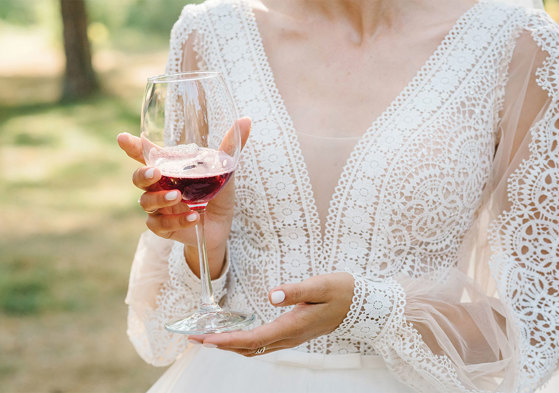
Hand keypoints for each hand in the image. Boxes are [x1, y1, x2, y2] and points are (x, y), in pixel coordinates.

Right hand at [116, 118, 250, 277]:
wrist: (220, 226)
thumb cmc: (217, 193)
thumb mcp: (225, 170)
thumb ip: (230, 147)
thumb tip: (246, 120)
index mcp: (169, 169)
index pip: (145, 155)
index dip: (132, 146)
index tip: (123, 138)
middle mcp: (159, 186)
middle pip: (138, 178)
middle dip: (142, 174)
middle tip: (156, 173)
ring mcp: (158, 207)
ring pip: (146, 202)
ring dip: (161, 199)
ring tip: (179, 197)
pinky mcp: (163, 227)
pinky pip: (160, 225)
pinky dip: (177, 221)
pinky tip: (193, 217)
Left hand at [189, 272, 354, 355]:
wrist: (363, 305)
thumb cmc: (342, 292)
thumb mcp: (321, 285)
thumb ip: (296, 291)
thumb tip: (271, 296)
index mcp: (293, 326)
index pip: (253, 339)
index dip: (227, 341)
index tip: (205, 339)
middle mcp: (290, 337)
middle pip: (249, 348)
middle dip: (221, 345)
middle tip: (195, 338)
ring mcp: (292, 338)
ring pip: (256, 349)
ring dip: (231, 345)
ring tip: (209, 338)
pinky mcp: (294, 333)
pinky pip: (264, 344)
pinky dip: (245, 342)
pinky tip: (236, 335)